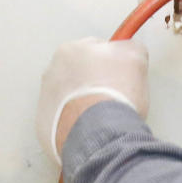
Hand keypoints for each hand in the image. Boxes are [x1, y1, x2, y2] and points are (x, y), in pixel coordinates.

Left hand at [35, 38, 148, 163]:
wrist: (99, 134)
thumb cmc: (114, 96)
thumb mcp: (135, 59)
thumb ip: (130, 48)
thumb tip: (129, 50)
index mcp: (70, 51)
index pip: (94, 49)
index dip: (112, 63)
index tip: (120, 76)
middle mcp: (51, 73)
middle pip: (79, 74)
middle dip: (95, 83)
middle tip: (113, 98)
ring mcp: (46, 100)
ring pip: (70, 98)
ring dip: (84, 104)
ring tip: (104, 117)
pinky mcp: (46, 126)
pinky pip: (63, 121)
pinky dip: (76, 124)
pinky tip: (93, 130)